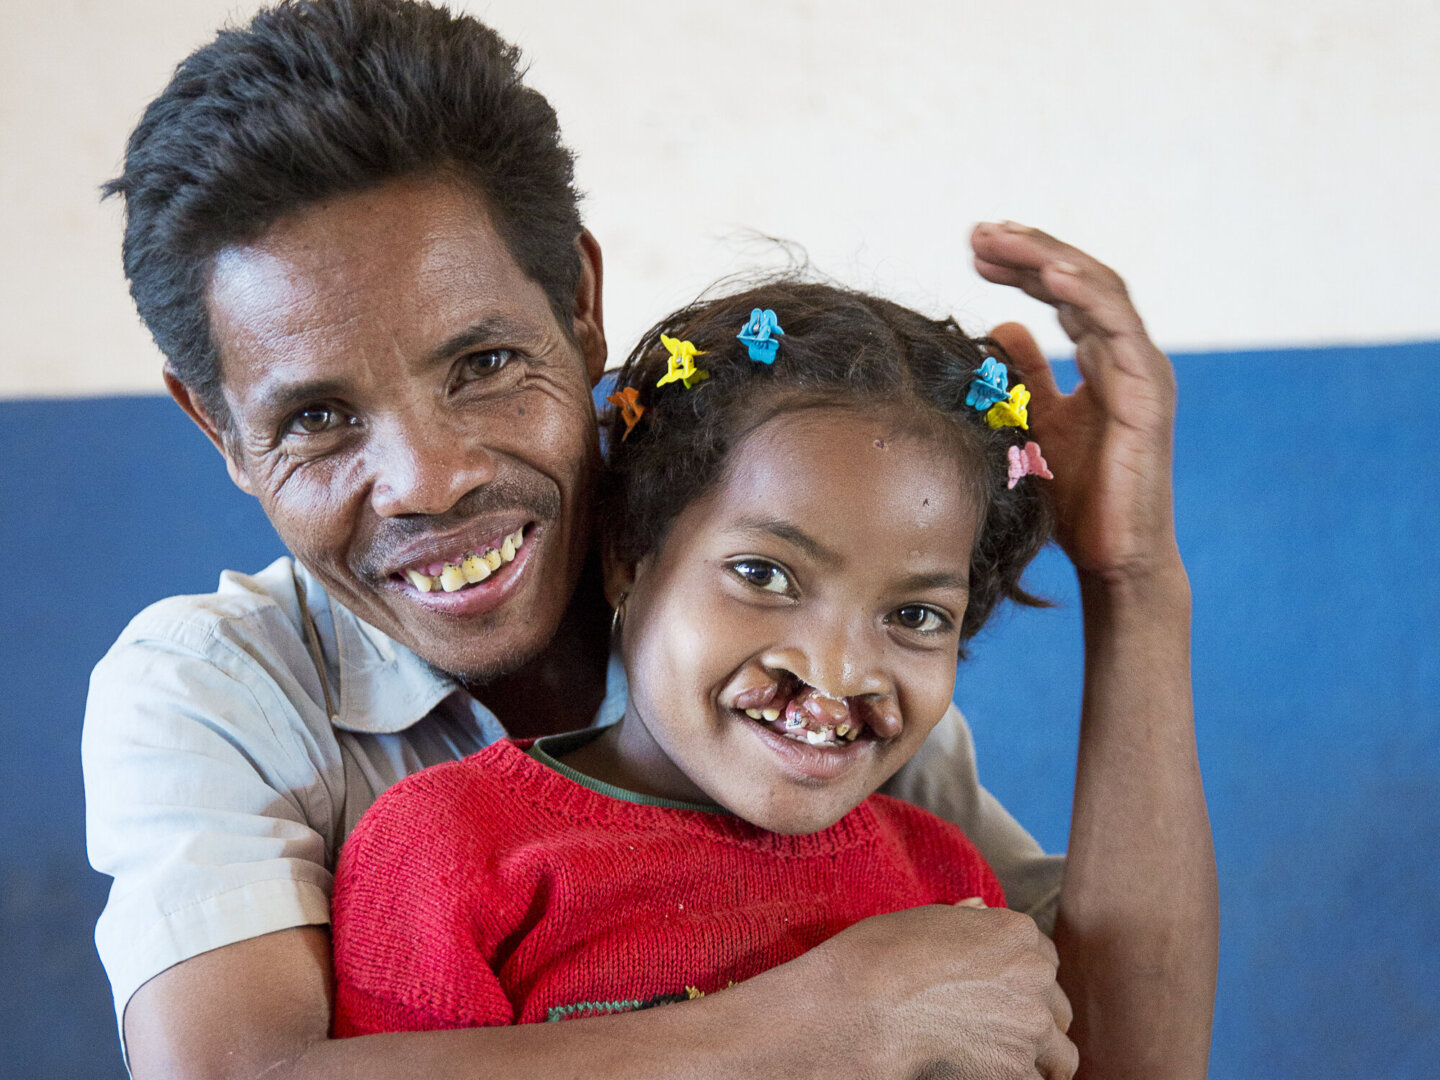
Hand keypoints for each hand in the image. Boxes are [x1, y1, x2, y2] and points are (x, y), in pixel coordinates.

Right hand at [788, 904, 1076, 1079]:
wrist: (864, 1001)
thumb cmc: (882, 956)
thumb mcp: (929, 920)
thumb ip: (968, 922)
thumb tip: (979, 912)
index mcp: (1015, 931)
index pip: (1046, 962)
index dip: (1025, 984)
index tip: (1005, 998)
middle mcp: (1034, 974)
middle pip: (1057, 1008)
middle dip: (1034, 1022)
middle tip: (1000, 1035)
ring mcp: (1031, 1022)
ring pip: (1061, 1055)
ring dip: (1037, 1061)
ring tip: (1004, 1064)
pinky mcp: (1017, 1069)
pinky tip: (987, 1076)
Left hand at [971, 222, 1179, 583]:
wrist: (1113, 558)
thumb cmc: (1079, 501)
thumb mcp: (1037, 424)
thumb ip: (1026, 375)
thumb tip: (1000, 326)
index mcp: (1104, 361)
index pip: (1065, 296)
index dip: (1024, 268)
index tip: (974, 252)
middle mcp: (1127, 357)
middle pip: (1080, 282)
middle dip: (1029, 252)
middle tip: (978, 233)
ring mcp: (1141, 371)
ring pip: (1098, 291)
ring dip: (1048, 259)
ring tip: (1000, 239)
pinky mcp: (1147, 393)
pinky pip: (1118, 328)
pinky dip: (1085, 295)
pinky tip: (1049, 274)